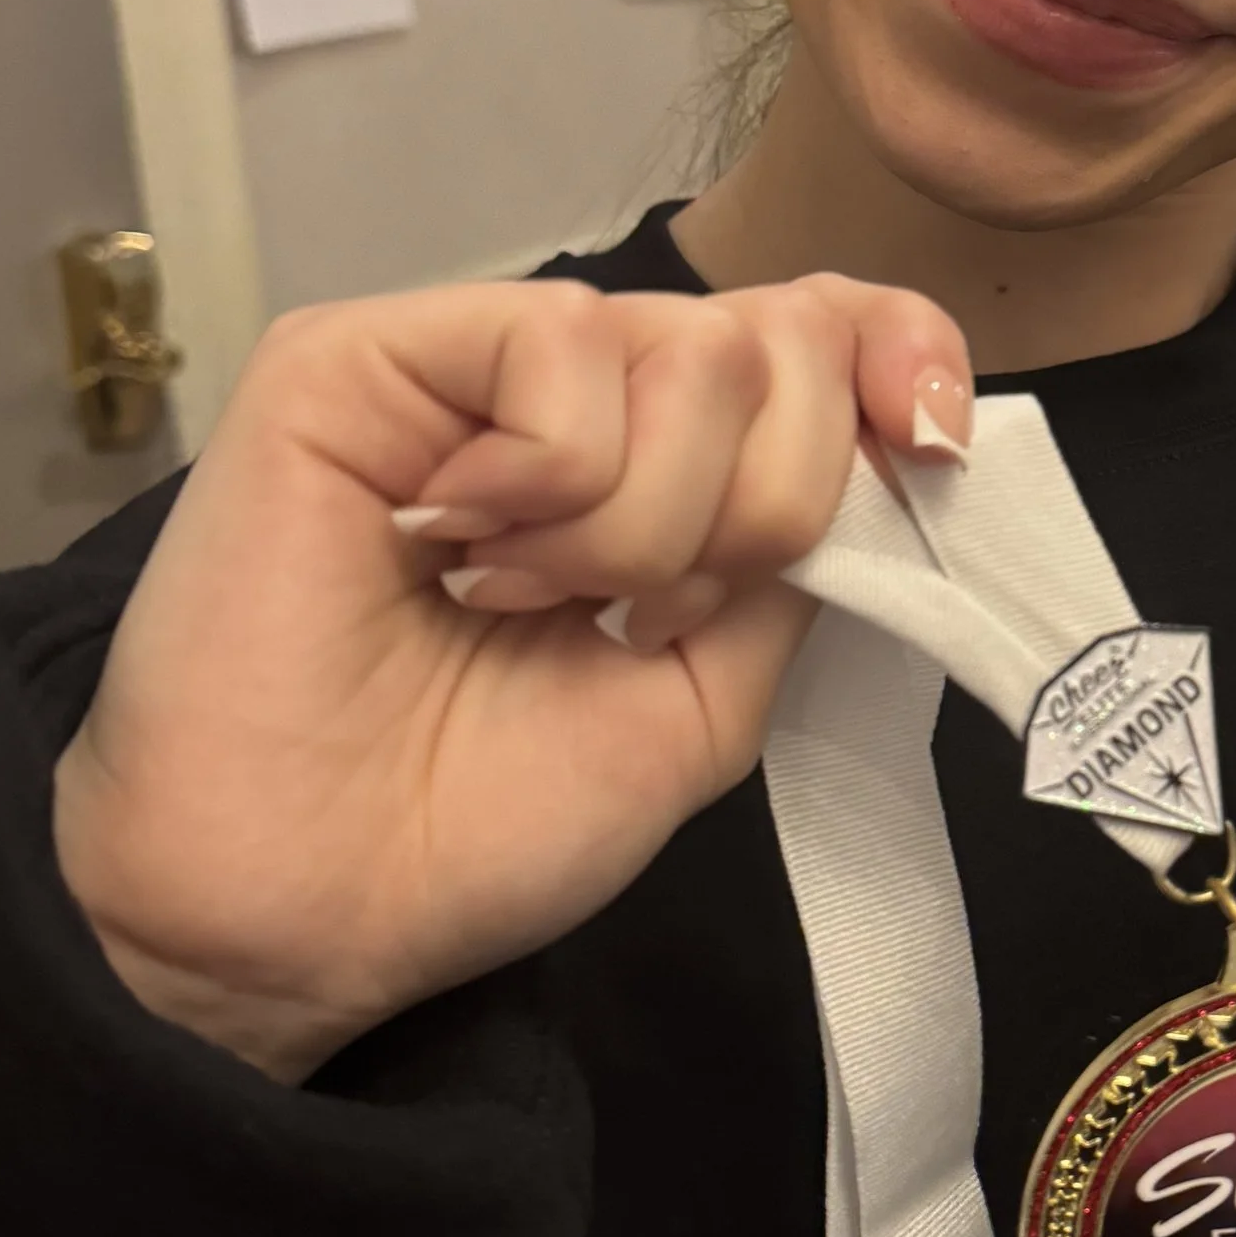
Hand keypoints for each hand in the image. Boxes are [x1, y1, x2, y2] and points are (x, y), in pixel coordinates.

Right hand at [54, 275, 970, 1082]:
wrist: (306, 907)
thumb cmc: (481, 821)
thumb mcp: (705, 695)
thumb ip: (801, 560)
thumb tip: (895, 439)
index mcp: (663, 460)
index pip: (821, 329)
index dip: (897, 348)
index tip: (929, 439)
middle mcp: (574, 389)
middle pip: (780, 338)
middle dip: (764, 504)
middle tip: (641, 616)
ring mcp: (467, 361)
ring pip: (691, 348)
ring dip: (645, 524)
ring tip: (524, 604)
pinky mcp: (360, 353)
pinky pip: (560, 350)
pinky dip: (555, 482)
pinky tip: (457, 552)